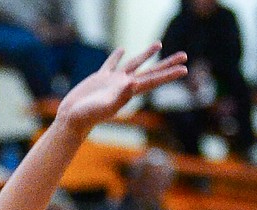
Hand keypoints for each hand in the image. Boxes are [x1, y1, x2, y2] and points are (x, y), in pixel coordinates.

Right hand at [56, 44, 186, 136]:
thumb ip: (119, 97)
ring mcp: (112, 81)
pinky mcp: (100, 78)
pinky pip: (112, 64)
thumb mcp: (104, 106)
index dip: (169, 75)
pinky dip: (117, 57)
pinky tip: (122, 50)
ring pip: (134, 64)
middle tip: (184, 56)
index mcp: (128, 92)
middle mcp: (124, 85)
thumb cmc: (87, 116)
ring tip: (159, 44)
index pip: (153, 81)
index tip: (184, 69)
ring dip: (147, 54)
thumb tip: (132, 83)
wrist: (71, 119)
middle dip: (167, 64)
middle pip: (151, 71)